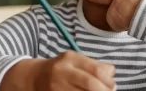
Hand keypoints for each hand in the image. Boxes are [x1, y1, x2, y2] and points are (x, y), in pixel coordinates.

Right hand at [1, 51, 115, 90]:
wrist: (33, 78)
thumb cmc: (60, 69)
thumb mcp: (75, 61)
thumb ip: (95, 65)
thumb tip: (112, 75)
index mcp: (70, 59)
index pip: (97, 70)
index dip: (109, 81)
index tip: (112, 86)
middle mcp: (62, 72)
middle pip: (91, 85)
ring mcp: (56, 87)